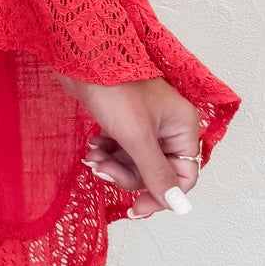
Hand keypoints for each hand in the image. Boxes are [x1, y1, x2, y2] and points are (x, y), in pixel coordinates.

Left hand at [55, 73, 202, 217]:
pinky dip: (107, 153)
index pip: (183, 177)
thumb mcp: (136, 136)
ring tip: (92, 158)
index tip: (135, 209)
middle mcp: (169, 127)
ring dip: (113, 165)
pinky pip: (122, 150)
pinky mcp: (125, 120)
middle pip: (156, 172)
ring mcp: (147, 123)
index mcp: (183, 127)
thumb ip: (157, 173)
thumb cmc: (114, 87)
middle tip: (102, 170)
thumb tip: (178, 205)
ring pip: (135, 163)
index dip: (161, 196)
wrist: (81, 56)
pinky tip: (92, 146)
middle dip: (127, 175)